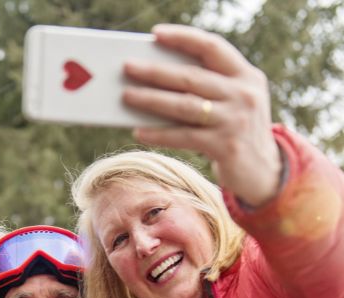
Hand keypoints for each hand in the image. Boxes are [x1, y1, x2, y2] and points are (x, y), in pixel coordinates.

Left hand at [122, 24, 281, 206]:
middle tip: (128, 67)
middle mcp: (244, 94)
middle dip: (156, 71)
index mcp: (246, 76)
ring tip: (127, 96)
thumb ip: (207, 88)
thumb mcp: (232, 103)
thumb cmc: (236, 132)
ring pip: (184, 105)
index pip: (212, 47)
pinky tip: (139, 131)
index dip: (184, 38)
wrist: (263, 171)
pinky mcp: (225, 146)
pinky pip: (183, 136)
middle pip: (191, 77)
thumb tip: (156, 80)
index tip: (156, 34)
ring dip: (151, 100)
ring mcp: (235, 120)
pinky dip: (159, 134)